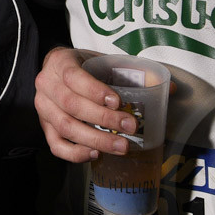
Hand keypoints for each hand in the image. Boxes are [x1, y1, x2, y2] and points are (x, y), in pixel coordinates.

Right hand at [34, 47, 138, 163]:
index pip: (74, 77)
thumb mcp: (102, 59)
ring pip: (65, 127)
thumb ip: (132, 71)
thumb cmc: (83, 66)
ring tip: (121, 145)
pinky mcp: (45, 127)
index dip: (95, 90)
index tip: (118, 101)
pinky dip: (76, 153)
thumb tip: (171, 88)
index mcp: (60, 62)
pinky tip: (96, 154)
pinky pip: (56, 145)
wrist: (56, 71)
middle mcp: (46, 85)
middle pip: (72, 105)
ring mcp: (43, 108)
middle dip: (104, 118)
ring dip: (95, 139)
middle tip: (130, 127)